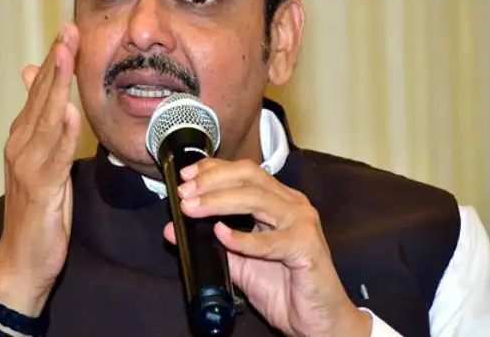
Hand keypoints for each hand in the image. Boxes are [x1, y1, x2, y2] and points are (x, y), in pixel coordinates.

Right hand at [0, 23, 80, 315]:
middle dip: (56, 62)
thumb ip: (40, 120)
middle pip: (42, 97)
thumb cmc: (37, 206)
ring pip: (46, 120)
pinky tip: (72, 113)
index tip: (67, 30)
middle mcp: (21, 146)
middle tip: (68, 31)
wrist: (23, 258)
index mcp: (23, 136)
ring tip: (67, 57)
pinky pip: (54, 158)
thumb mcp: (39, 158)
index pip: (40, 91)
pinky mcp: (39, 190)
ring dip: (57, 87)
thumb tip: (33, 77)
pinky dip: (63, 135)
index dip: (54, 60)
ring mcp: (28, 167)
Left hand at [164, 158, 371, 336]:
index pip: (243, 172)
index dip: (213, 169)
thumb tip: (173, 229)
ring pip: (257, 199)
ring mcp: (302, 222)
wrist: (317, 320)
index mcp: (277, 199)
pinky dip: (243, 238)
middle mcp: (291, 203)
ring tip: (193, 208)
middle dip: (213, 180)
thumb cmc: (283, 287)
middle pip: (250, 176)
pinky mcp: (307, 247)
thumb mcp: (237, 262)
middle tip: (185, 192)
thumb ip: (209, 243)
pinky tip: (222, 235)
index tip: (185, 176)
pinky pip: (271, 240)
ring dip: (219, 201)